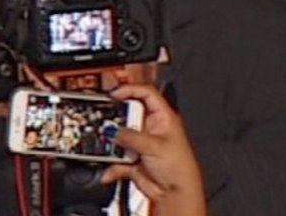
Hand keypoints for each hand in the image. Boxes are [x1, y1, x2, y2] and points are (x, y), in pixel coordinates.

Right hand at [101, 84, 205, 215]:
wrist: (176, 195)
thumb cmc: (179, 168)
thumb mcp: (154, 146)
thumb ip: (130, 136)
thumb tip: (111, 129)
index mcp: (163, 118)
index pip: (146, 93)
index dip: (130, 89)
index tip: (114, 93)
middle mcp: (151, 128)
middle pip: (128, 113)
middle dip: (116, 118)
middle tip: (107, 121)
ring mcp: (140, 143)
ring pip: (119, 135)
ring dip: (112, 142)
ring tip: (109, 146)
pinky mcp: (132, 158)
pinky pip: (115, 156)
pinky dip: (110, 163)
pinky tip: (110, 167)